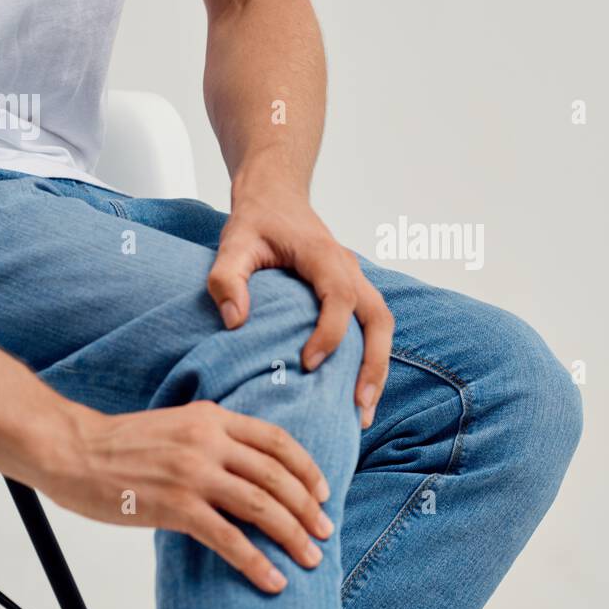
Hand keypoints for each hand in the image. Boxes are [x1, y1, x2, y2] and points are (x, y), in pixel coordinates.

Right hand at [39, 401, 332, 593]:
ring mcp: (194, 474)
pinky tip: (271, 578)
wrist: (73, 450)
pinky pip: (228, 538)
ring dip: (292, 535)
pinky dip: (256, 561)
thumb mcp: (178, 424)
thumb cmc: (122, 443)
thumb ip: (214, 437)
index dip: (306, 468)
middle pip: (277, 476)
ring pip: (261, 506)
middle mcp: (209, 442)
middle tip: (324, 531)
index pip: (277, 441)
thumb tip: (250, 468)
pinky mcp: (177, 507)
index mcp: (213, 418)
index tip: (322, 492)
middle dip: (308, 508)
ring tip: (309, 557)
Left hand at [206, 182, 393, 427]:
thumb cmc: (255, 220)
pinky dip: (370, 360)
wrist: (276, 195)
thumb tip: (236, 322)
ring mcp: (355, 280)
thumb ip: (227, 278)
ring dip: (377, 368)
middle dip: (374, 364)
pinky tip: (354, 393)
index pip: (340, 296)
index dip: (330, 332)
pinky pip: (371, 328)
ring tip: (363, 412)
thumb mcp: (232, 243)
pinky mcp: (351, 292)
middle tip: (359, 407)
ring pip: (382, 326)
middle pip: (379, 318)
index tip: (307, 363)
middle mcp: (348, 268)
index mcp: (323, 255)